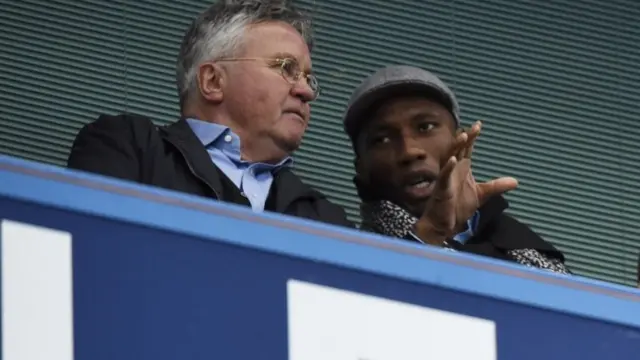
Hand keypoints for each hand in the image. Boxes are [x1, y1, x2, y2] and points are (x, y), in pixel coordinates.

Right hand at [413, 121, 517, 244]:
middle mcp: (453, 170)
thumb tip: (515, 181)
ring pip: (449, 158)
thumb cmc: (457, 207)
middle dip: (466, 138)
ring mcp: (446, 178)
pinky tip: (453, 160)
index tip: (478, 125)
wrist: (445, 225)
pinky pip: (444, 176)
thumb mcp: (482, 194)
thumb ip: (496, 186)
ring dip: (456, 147)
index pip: (466, 149)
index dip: (472, 137)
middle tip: (474, 127)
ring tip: (463, 136)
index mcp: (462, 169)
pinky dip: (448, 168)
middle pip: (459, 149)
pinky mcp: (442, 189)